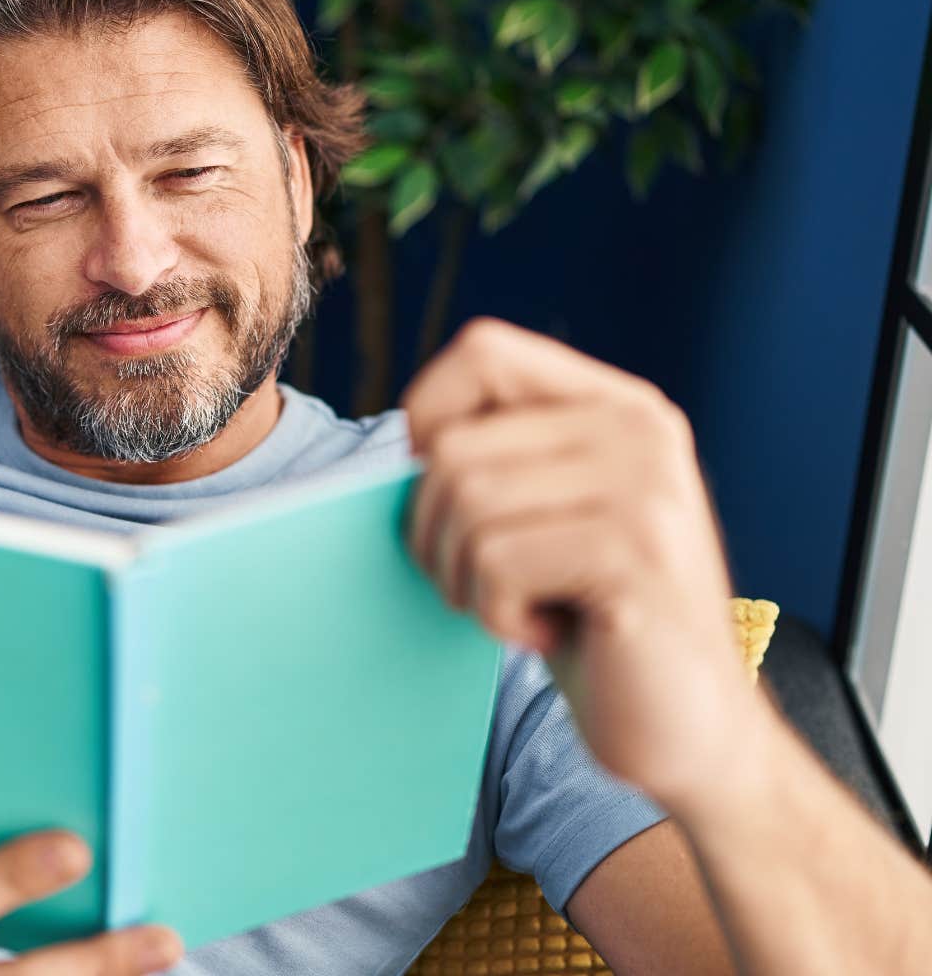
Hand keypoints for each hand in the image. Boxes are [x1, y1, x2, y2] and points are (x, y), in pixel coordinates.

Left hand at [401, 318, 760, 806]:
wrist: (692, 732)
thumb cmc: (593, 624)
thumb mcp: (543, 520)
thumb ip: (494, 459)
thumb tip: (393, 446)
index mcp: (618, 406)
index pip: (483, 351)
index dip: (427, 418)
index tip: (438, 495)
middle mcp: (640, 430)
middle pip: (452, 448)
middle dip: (431, 531)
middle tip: (480, 584)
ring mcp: (646, 489)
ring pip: (464, 503)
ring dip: (462, 578)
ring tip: (519, 609)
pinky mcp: (637, 556)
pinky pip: (496, 562)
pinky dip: (495, 614)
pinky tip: (550, 633)